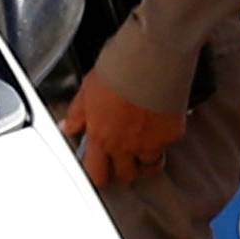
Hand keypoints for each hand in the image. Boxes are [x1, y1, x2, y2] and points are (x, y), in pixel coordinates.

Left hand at [59, 69, 184, 189]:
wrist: (149, 61)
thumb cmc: (116, 72)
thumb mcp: (86, 92)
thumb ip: (77, 115)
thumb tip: (67, 128)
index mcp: (100, 137)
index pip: (96, 173)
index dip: (98, 176)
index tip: (100, 172)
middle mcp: (125, 146)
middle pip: (125, 175)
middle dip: (123, 170)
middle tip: (124, 160)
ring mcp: (150, 143)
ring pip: (149, 167)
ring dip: (146, 161)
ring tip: (144, 149)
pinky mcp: (171, 136)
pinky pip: (167, 146)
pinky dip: (163, 141)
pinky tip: (159, 127)